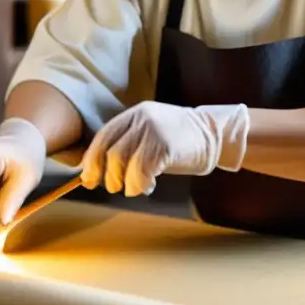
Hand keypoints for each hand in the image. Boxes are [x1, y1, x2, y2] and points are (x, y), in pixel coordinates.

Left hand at [80, 101, 249, 196]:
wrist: (215, 134)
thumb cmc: (180, 141)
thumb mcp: (150, 134)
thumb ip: (128, 146)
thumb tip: (99, 171)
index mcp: (134, 115)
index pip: (103, 137)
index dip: (92, 160)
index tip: (89, 179)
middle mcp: (141, 119)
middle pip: (111, 152)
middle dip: (108, 176)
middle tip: (115, 187)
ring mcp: (154, 130)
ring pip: (124, 163)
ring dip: (125, 183)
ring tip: (134, 189)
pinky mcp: (166, 145)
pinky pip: (142, 171)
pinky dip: (140, 185)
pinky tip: (148, 186)